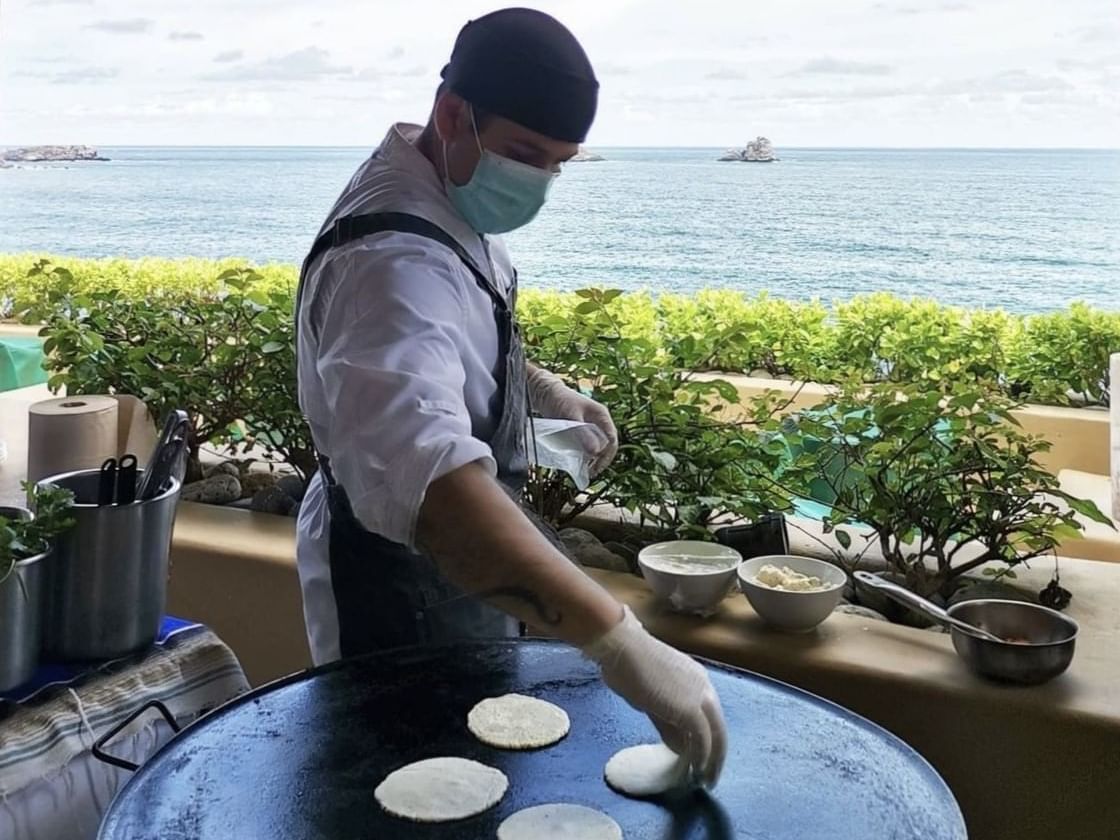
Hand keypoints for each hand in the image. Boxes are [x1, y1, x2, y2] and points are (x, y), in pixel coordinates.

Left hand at [527, 367, 617, 473]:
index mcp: (602, 416)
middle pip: (606, 445)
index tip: (596, 468)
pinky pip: (587, 445)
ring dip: (593, 459)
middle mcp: (599, 422)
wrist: (546, 394)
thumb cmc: (559, 400)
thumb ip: (582, 433)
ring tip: (584, 471)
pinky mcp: (581, 431)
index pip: (611, 440)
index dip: (606, 456)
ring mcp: (591, 426)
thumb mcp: (571, 416)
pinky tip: (578, 463)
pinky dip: (584, 455)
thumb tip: (595, 452)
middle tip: (590, 473)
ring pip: (597, 446)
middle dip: (600, 460)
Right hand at [584, 607, 726, 787]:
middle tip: (711, 775)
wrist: (622, 648)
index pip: (709, 714)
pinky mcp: (690, 710)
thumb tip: (679, 747)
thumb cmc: (628, 666)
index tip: (702, 755)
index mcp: (696, 678)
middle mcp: (705, 686)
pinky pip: (702, 739)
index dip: (708, 737)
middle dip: (717, 754)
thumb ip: (667, 721)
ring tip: (706, 779)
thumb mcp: (650, 697)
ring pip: (716, 735)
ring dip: (712, 760)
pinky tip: (695, 770)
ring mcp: (700, 697)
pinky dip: (701, 757)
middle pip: (719, 727)